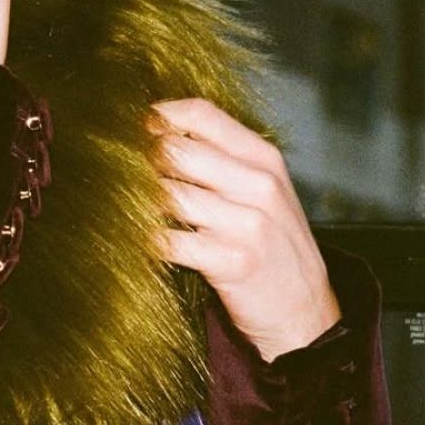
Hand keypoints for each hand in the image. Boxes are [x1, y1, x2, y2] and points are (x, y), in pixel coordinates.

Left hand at [150, 98, 340, 361]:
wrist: (304, 310)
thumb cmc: (272, 245)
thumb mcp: (262, 191)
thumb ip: (220, 159)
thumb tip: (157, 134)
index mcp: (263, 158)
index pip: (201, 114)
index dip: (157, 118)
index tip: (134, 132)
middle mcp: (258, 184)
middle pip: (176, 150)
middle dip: (140, 161)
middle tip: (120, 177)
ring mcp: (247, 224)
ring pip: (167, 194)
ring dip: (137, 203)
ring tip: (124, 210)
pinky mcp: (231, 263)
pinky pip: (168, 241)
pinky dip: (145, 241)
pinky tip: (139, 243)